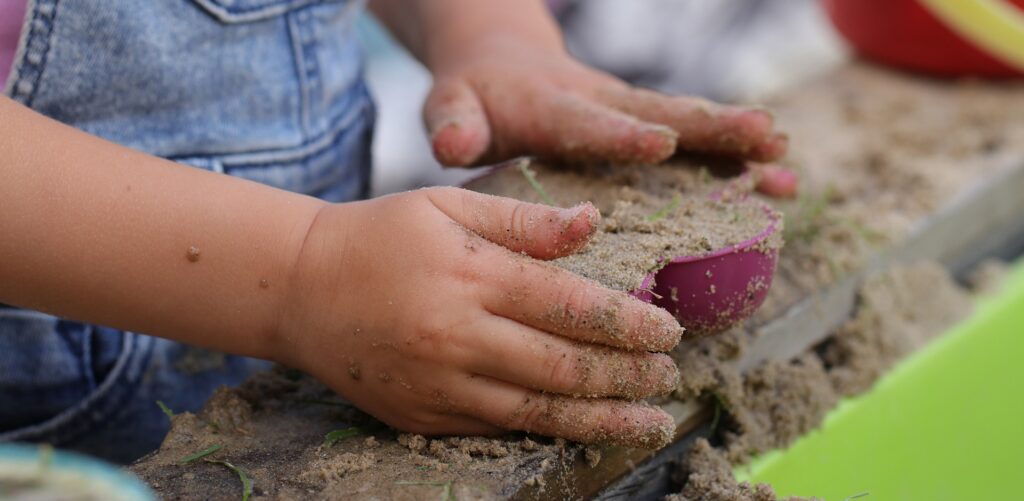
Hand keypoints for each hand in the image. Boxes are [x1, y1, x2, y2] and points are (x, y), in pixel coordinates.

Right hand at [276, 188, 683, 446]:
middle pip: (564, 367)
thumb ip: (524, 220)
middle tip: (668, 376)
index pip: (571, 306)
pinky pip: (496, 429)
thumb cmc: (381, 236)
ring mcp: (438, 384)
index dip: (629, 323)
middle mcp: (458, 335)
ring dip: (603, 420)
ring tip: (650, 422)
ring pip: (538, 412)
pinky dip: (547, 432)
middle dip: (628, 376)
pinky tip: (582, 430)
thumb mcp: (448, 205)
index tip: (669, 331)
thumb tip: (594, 224)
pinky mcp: (421, 416)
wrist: (299, 289)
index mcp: (471, 274)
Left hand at [424, 36, 796, 197]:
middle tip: (764, 136)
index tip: (661, 142)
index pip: (588, 122)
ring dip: (737, 144)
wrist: (500, 60)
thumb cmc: (474, 95)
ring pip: (689, 126)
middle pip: (661, 113)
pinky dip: (736, 160)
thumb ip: (453, 123)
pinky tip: (780, 180)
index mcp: (552, 107)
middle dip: (711, 128)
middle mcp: (601, 104)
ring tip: (786, 162)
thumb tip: (453, 143)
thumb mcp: (451, 105)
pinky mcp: (643, 124)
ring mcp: (628, 114)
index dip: (622, 134)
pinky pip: (694, 142)